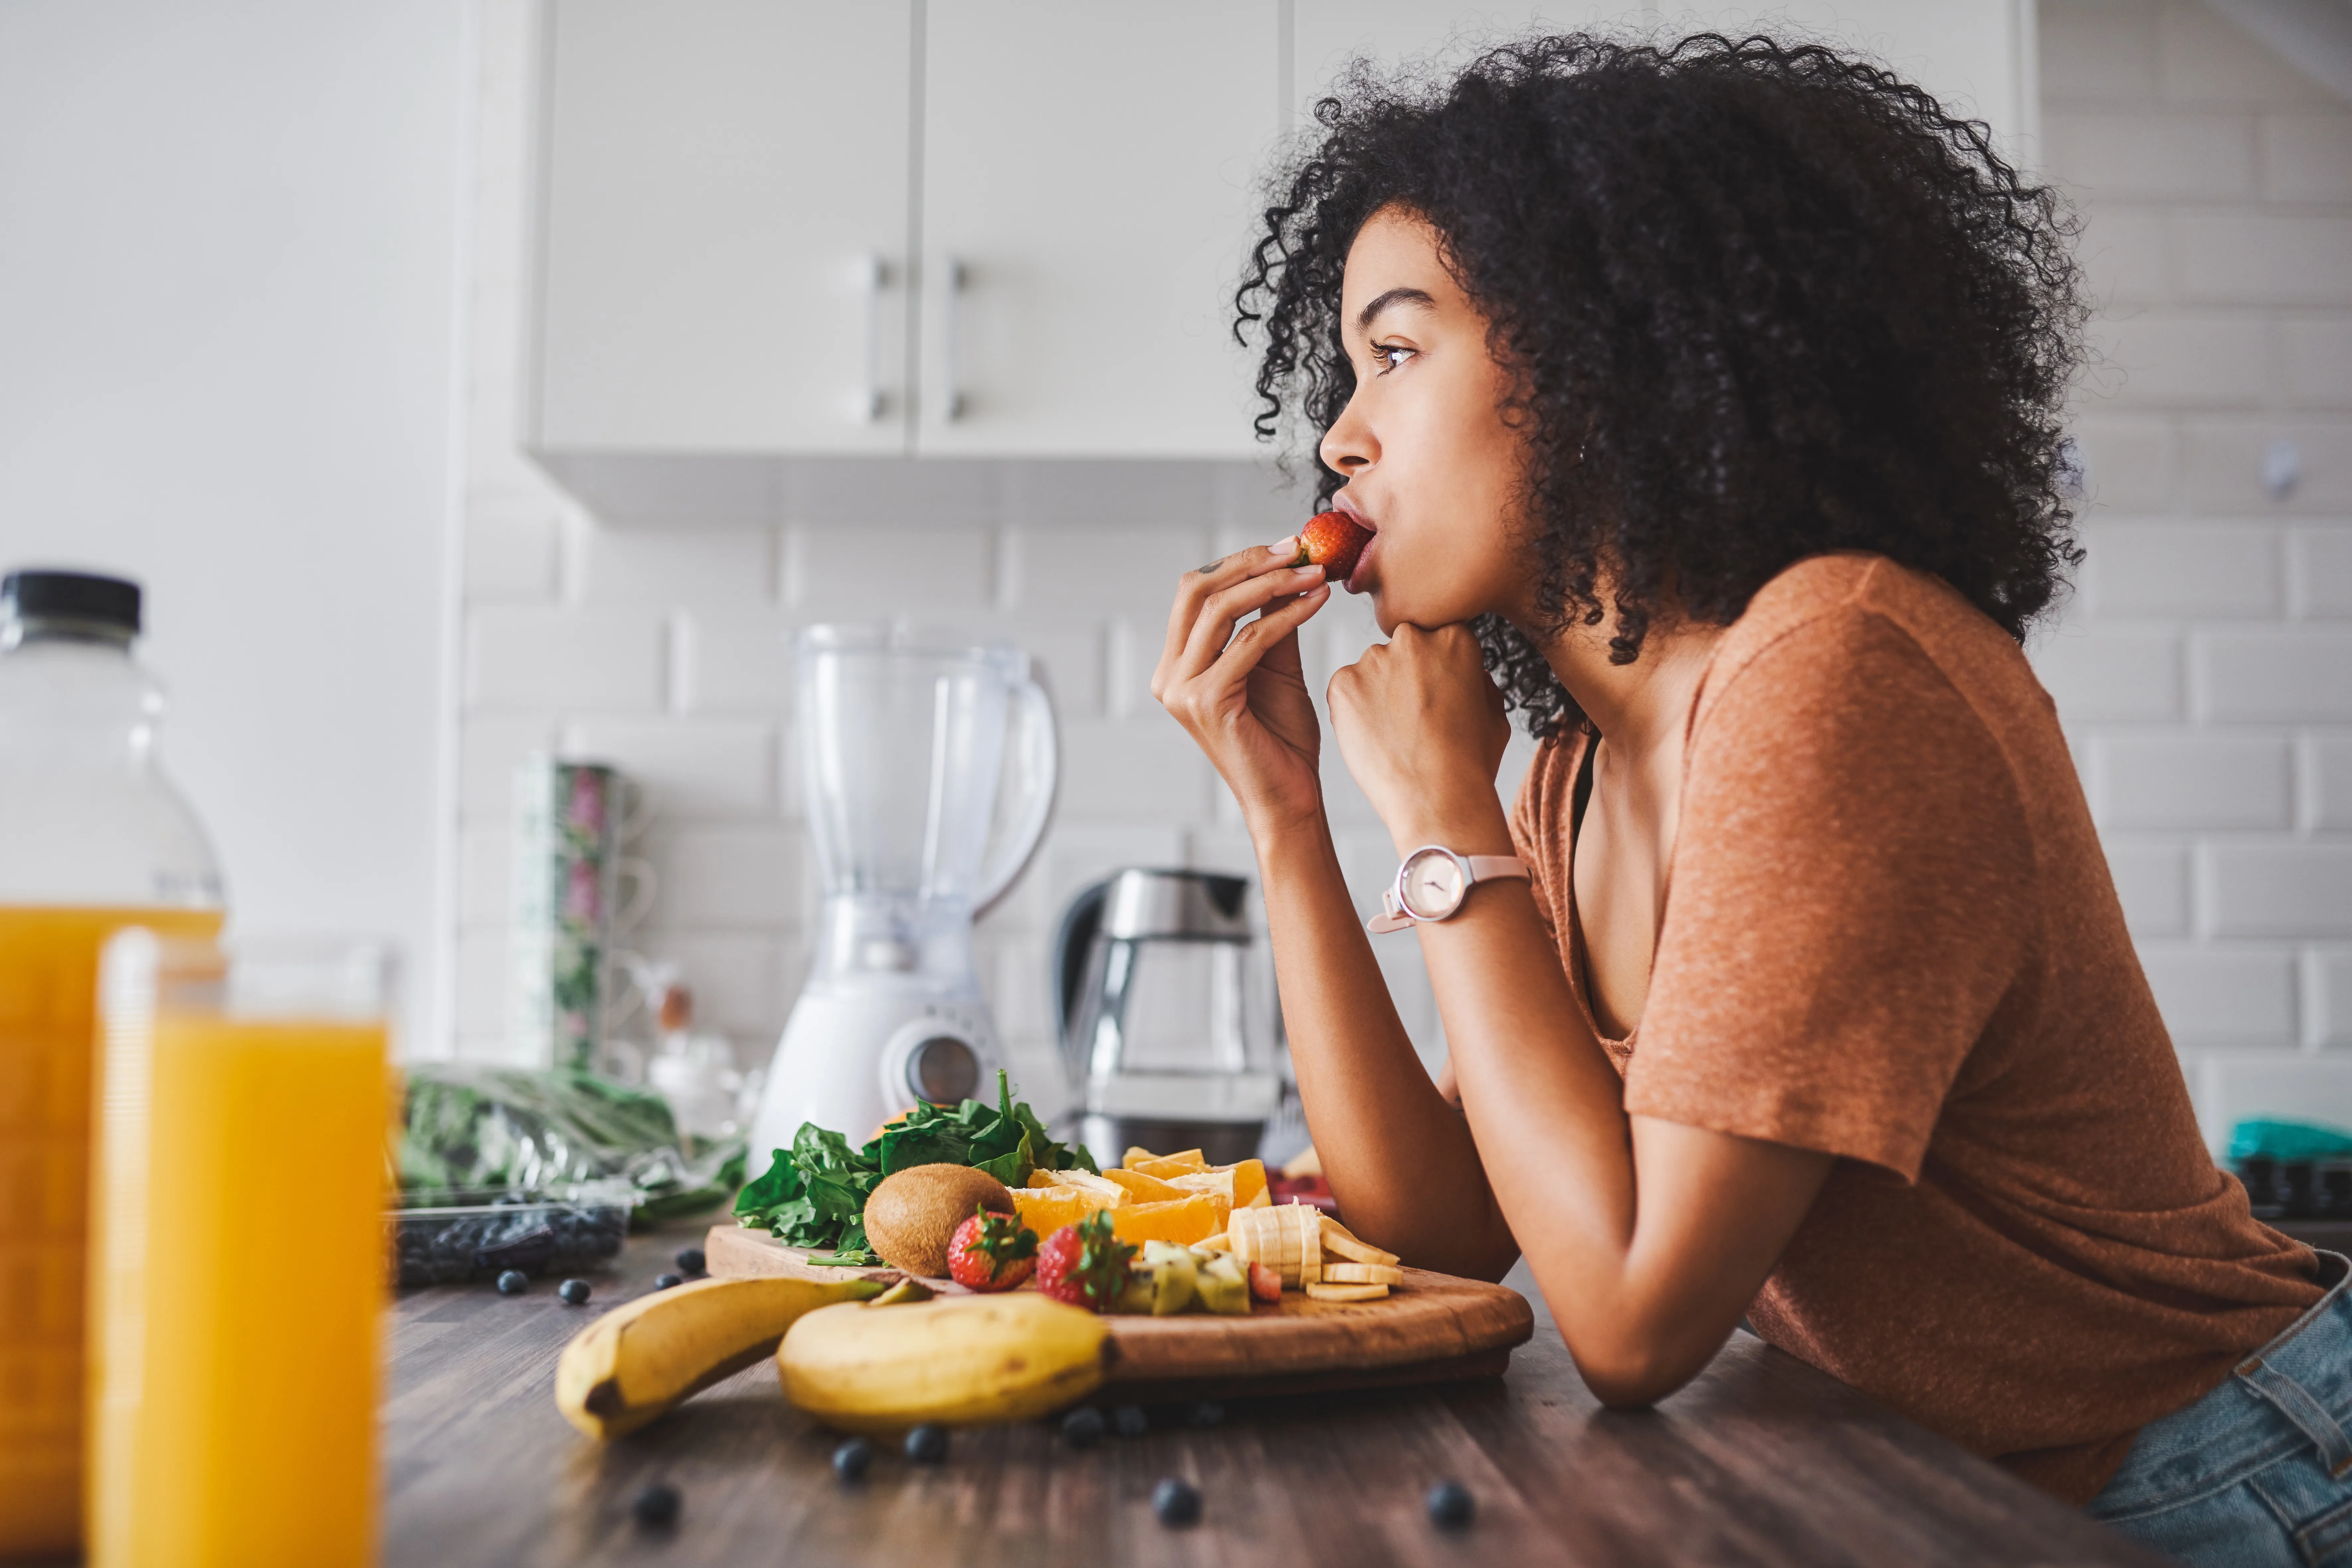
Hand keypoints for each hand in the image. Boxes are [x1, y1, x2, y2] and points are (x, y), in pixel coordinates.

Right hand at [1152, 544, 1333, 832]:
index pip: (1195, 593)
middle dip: (1249, 562)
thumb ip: (1270, 621)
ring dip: (1272, 583)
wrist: (1289, 796)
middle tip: (1298, 549)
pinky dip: (1287, 616)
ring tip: (1314, 572)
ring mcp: (1182, 690)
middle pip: (1197, 590)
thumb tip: (1284, 569)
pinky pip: (1249, 641)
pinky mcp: (1206, 702)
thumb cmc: (1282, 739)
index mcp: (1177, 665)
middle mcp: (1170, 675)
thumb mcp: (1275, 667)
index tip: (1288, 547)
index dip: (1239, 561)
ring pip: (1220, 610)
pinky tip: (1316, 602)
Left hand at [1327, 623, 1511, 851]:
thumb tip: (1463, 672)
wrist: (1437, 800)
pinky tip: (1374, 739)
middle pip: (1402, 650)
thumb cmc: (1470, 763)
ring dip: (1378, 694)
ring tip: (1394, 734)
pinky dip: (1354, 711)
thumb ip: (1476, 680)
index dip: (1436, 671)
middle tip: (1414, 718)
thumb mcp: (1493, 713)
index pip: (1437, 639)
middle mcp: (1411, 639)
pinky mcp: (1342, 684)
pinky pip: (1345, 690)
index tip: (1436, 696)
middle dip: (1406, 677)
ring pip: (1371, 670)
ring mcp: (1373, 659)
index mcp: (1454, 637)